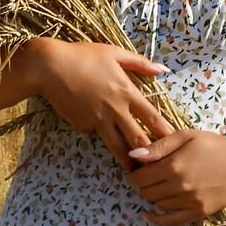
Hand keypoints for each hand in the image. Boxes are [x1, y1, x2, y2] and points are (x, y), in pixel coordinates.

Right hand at [28, 39, 176, 168]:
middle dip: (150, 154)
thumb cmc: (83, 56)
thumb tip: (162, 69)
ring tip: (137, 172)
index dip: (165, 132)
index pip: (152, 117)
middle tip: (160, 166)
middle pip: (138, 139)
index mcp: (126, 91)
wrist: (50, 67)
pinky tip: (97, 129)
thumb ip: (140, 63)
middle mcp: (115, 109)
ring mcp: (98, 120)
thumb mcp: (114, 53)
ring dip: (128, 159)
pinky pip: (96, 132)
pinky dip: (100, 134)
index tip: (175, 142)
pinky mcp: (83, 126)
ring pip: (118, 146)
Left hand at [125, 130, 225, 225]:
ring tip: (157, 186)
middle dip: (141, 185)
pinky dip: (157, 219)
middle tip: (146, 178)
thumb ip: (158, 147)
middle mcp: (179, 186)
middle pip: (146, 192)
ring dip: (152, 197)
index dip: (133, 174)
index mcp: (174, 165)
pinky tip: (149, 214)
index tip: (135, 170)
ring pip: (158, 205)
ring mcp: (189, 201)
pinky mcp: (199, 212)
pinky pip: (172, 221)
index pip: (140, 177)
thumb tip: (132, 156)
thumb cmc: (213, 145)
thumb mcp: (186, 136)